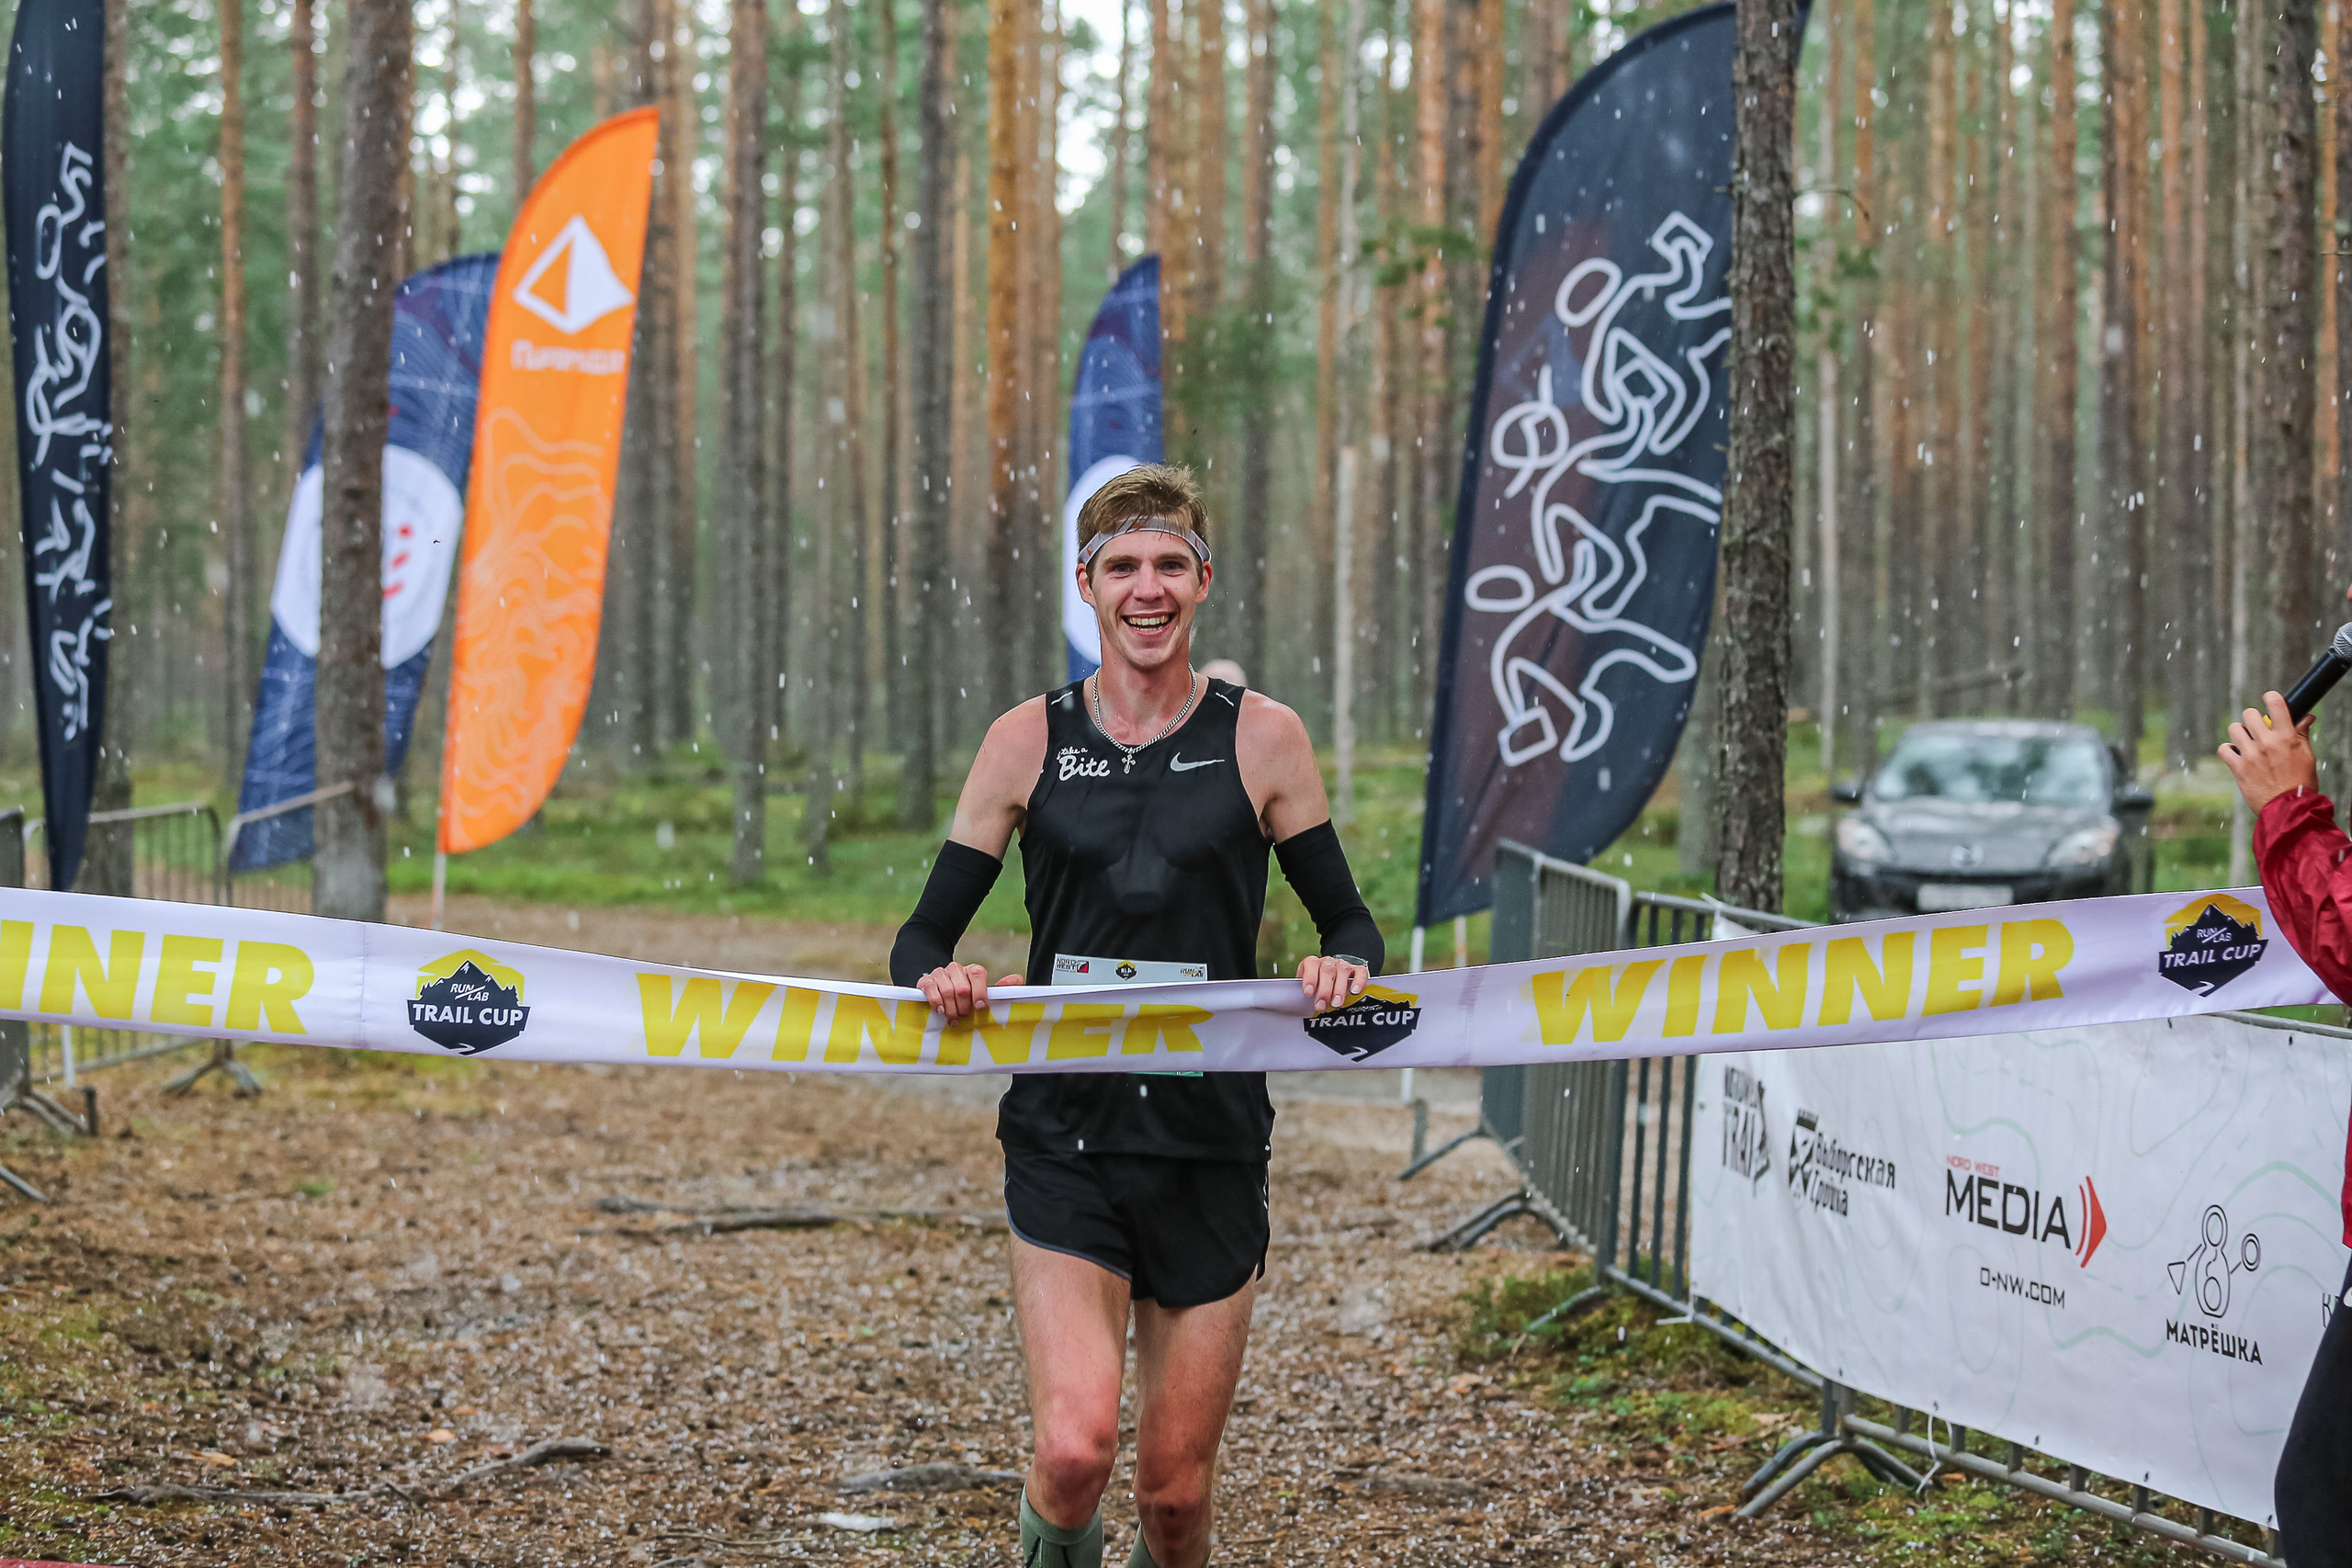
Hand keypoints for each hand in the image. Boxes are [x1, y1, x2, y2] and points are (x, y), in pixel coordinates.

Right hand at [918, 963, 1023, 1021]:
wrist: (938, 993)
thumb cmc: (966, 999)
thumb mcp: (983, 995)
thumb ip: (1000, 988)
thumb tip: (1017, 979)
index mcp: (973, 971)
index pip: (978, 973)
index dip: (980, 991)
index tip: (980, 1007)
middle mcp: (956, 969)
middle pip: (962, 987)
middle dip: (964, 1007)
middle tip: (965, 1017)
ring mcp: (940, 974)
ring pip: (947, 990)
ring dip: (952, 1009)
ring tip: (954, 1020)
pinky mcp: (925, 981)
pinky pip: (931, 989)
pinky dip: (937, 1002)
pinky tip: (940, 1011)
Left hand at [1296, 954, 1369, 1012]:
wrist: (1333, 980)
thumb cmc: (1317, 989)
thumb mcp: (1308, 990)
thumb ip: (1303, 995)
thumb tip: (1296, 1007)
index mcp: (1314, 964)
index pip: (1311, 964)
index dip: (1310, 977)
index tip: (1308, 993)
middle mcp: (1328, 962)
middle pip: (1327, 970)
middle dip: (1324, 990)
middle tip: (1321, 1005)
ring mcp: (1343, 965)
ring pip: (1343, 971)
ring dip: (1339, 989)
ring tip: (1336, 1003)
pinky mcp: (1357, 970)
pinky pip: (1361, 972)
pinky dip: (1358, 981)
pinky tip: (1355, 991)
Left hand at [2219, 690, 2318, 813]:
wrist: (2289, 809)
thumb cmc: (2301, 783)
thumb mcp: (2307, 756)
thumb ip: (2301, 734)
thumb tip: (2307, 716)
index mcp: (2287, 737)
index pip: (2276, 704)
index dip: (2270, 697)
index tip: (2269, 699)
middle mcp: (2267, 743)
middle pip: (2249, 714)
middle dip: (2253, 719)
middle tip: (2258, 729)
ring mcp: (2250, 755)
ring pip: (2234, 728)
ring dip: (2239, 733)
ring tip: (2246, 742)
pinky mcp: (2238, 768)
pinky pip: (2223, 749)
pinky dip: (2228, 750)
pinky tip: (2236, 755)